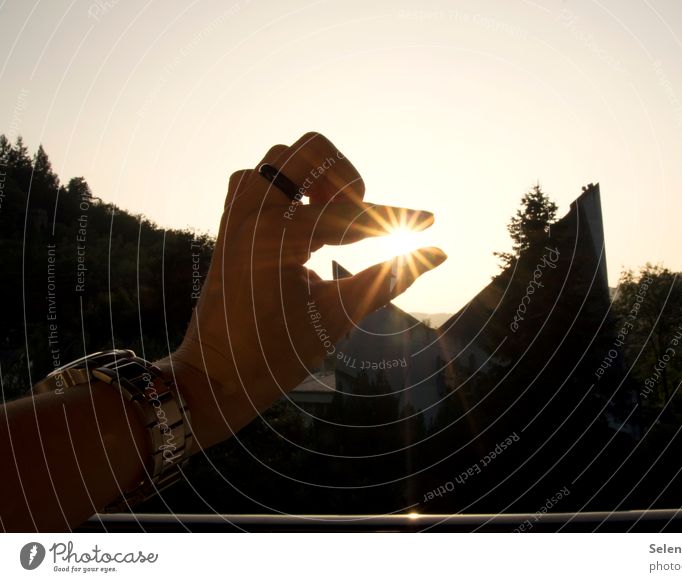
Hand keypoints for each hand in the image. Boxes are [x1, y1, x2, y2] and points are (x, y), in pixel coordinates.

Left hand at [164, 133, 445, 447]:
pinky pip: (261, 178)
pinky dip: (291, 188)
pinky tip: (308, 223)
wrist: (215, 377)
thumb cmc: (276, 355)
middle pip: (310, 151)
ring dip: (317, 178)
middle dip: (347, 180)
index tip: (430, 221)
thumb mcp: (339, 316)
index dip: (396, 219)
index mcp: (275, 238)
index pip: (349, 214)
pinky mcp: (230, 221)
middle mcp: (251, 213)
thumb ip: (391, 279)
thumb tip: (440, 253)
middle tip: (360, 219)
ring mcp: (235, 213)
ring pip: (282, 158)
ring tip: (335, 219)